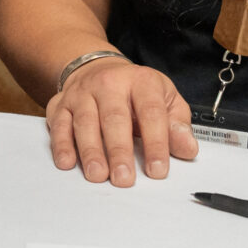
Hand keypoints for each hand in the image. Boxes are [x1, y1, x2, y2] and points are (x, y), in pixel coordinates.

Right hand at [45, 56, 196, 186]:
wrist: (97, 68)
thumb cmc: (136, 92)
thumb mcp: (165, 99)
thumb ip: (178, 125)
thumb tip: (187, 148)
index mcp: (141, 82)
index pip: (151, 112)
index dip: (156, 142)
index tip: (157, 170)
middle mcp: (110, 84)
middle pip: (114, 118)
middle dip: (119, 150)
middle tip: (124, 178)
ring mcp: (83, 93)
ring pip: (85, 122)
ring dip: (90, 151)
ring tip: (98, 175)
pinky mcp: (61, 104)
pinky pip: (59, 124)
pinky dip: (61, 144)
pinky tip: (68, 162)